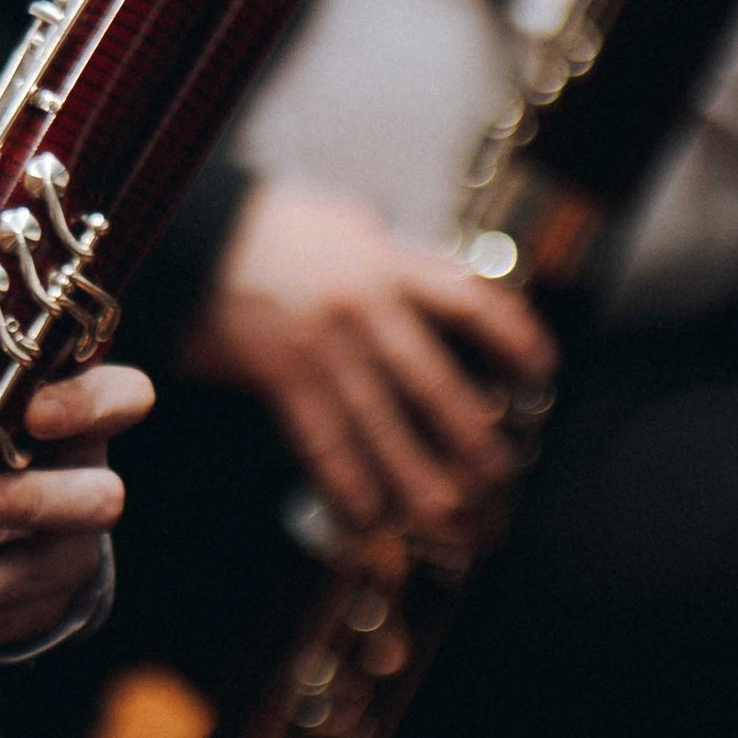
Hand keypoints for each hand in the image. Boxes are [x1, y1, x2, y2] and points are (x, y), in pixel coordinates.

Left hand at [0, 362, 152, 669]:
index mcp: (76, 414)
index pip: (124, 396)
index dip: (90, 404)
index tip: (36, 413)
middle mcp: (84, 478)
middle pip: (100, 497)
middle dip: (33, 503)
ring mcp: (70, 545)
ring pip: (52, 569)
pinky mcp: (44, 600)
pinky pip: (16, 624)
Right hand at [182, 180, 556, 540]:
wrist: (196, 237)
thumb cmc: (275, 227)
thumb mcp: (348, 223)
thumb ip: (395, 258)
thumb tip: (441, 289)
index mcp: (388, 262)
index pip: (469, 301)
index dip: (514, 336)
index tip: (541, 367)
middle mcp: (363, 305)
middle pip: (433, 379)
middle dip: (470, 431)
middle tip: (498, 470)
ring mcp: (321, 346)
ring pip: (381, 424)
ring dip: (417, 474)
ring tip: (446, 511)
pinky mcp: (279, 377)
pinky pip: (322, 441)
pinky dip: (346, 482)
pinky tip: (368, 515)